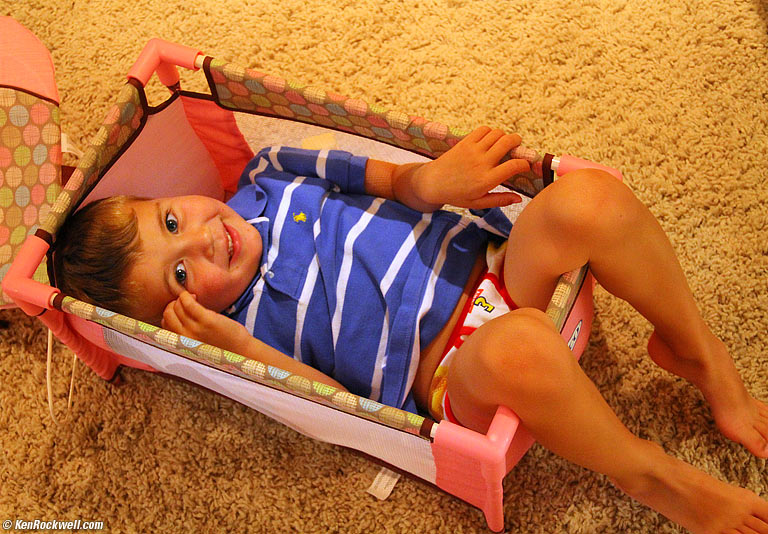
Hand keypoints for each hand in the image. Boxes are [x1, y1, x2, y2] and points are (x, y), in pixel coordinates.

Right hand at [162, 291, 247, 350]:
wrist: (240, 352)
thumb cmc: (221, 347)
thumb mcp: (199, 343)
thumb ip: (188, 334)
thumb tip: (180, 317)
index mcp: (183, 344)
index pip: (165, 324)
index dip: (170, 313)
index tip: (179, 309)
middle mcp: (185, 338)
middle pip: (168, 314)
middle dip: (173, 304)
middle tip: (184, 302)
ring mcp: (195, 329)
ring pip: (176, 307)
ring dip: (181, 299)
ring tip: (191, 298)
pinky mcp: (207, 321)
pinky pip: (189, 304)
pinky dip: (186, 296)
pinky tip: (192, 295)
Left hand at [408, 126, 529, 209]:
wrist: (432, 183)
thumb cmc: (456, 195)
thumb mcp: (478, 203)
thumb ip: (499, 200)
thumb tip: (519, 198)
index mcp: (487, 180)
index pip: (514, 166)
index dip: (525, 164)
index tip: (525, 166)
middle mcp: (482, 163)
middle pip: (508, 143)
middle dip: (517, 142)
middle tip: (518, 146)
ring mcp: (473, 150)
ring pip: (497, 133)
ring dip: (505, 136)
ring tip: (504, 143)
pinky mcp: (465, 142)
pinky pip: (484, 130)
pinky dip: (491, 132)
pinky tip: (490, 139)